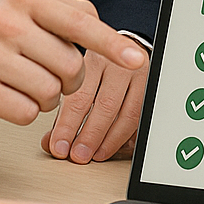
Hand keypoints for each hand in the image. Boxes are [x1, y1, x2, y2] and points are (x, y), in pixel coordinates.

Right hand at [0, 0, 146, 124]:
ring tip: (28, 84)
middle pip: (71, 67)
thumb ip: (66, 12)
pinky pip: (27, 113)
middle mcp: (8, 24)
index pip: (80, 22)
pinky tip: (11, 97)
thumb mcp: (22, 6)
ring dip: (48, 98)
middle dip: (70, 80)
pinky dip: (27, 111)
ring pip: (51, 94)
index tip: (136, 60)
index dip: (112, 44)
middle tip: (53, 74)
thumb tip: (108, 30)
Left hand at [43, 41, 148, 162]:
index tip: (58, 146)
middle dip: (89, 136)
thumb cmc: (99, 67)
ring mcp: (139, 75)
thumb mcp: (77, 79)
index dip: (67, 125)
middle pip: (105, 105)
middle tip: (78, 155)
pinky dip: (126, 136)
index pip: (79, 96)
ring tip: (94, 155)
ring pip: (127, 113)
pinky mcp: (152, 86)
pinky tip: (112, 146)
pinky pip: (141, 117)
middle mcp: (118, 65)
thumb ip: (65, 111)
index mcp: (93, 59)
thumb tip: (50, 142)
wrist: (127, 47)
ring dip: (109, 140)